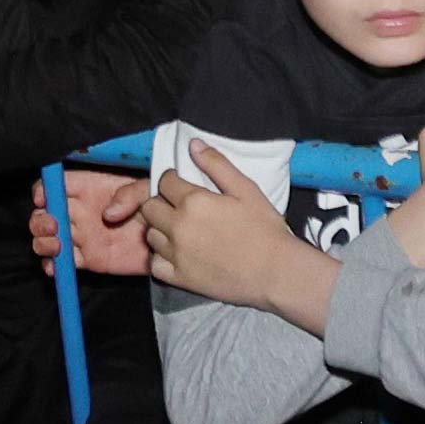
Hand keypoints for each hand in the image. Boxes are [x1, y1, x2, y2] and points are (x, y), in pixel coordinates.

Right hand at [38, 170, 152, 278]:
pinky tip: (57, 266)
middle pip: (44, 213)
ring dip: (43, 243)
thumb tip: (107, 215)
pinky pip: (63, 263)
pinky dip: (53, 266)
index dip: (44, 189)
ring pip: (48, 239)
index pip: (57, 184)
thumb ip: (130, 194)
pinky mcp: (89, 259)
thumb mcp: (150, 190)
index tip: (44, 198)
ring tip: (57, 246)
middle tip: (54, 226)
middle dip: (40, 220)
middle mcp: (81, 211)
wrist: (171, 240)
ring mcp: (82, 236)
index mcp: (91, 188)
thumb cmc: (160, 207)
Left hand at [144, 149, 322, 315]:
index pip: (164, 181)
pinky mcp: (180, 278)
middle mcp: (179, 226)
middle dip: (160, 202)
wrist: (275, 273)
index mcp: (193, 201)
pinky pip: (155, 264)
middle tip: (178, 207)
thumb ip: (217, 164)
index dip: (172, 180)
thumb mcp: (246, 189)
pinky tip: (177, 254)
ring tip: (179, 230)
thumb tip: (193, 145)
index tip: (181, 185)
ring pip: (150, 235)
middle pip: (149, 207)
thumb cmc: (265, 228)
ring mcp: (177, 254)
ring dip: (160, 229)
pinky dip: (161, 258)